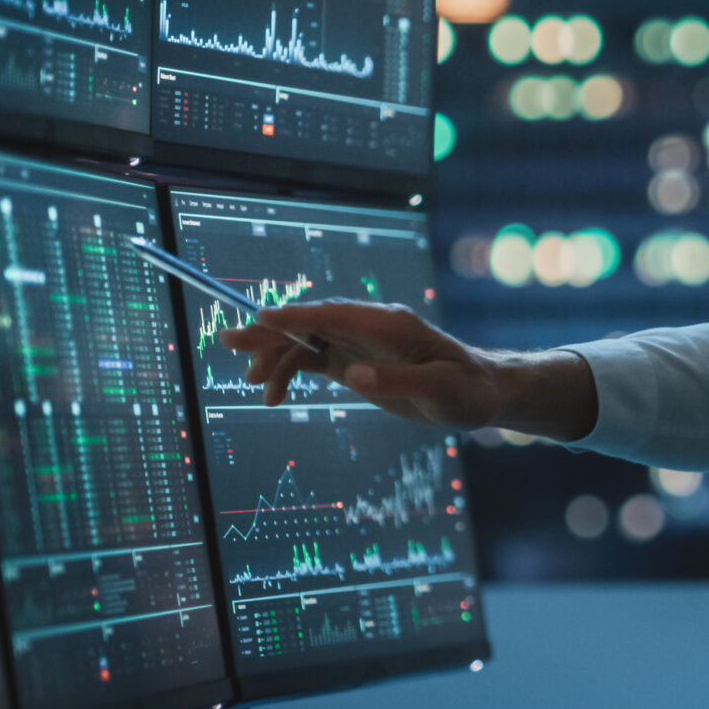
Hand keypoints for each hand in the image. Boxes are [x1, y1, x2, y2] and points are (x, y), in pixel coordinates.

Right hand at [219, 299, 500, 423]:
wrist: (482, 393)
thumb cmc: (468, 389)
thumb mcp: (440, 390)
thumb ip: (397, 382)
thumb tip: (352, 376)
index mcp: (390, 325)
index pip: (335, 314)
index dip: (297, 316)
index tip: (262, 318)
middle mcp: (369, 328)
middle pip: (311, 323)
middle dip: (269, 331)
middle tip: (227, 341)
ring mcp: (359, 343)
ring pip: (305, 342)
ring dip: (275, 358)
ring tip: (252, 384)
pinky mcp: (355, 361)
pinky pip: (312, 360)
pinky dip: (288, 372)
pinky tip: (272, 394)